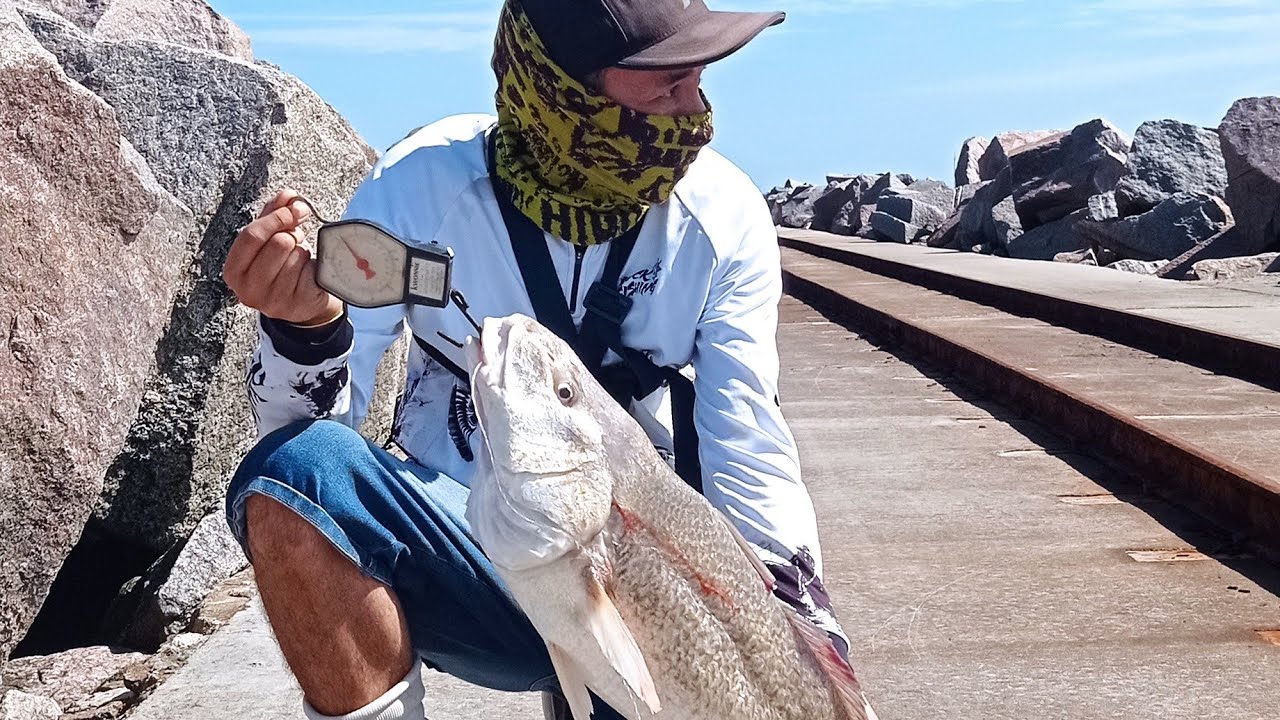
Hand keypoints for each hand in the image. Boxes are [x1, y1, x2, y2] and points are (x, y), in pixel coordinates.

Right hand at [223, 190, 343, 326]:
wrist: (306, 302)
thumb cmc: (283, 266)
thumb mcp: (270, 238)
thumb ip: (274, 214)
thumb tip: (288, 195)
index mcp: (234, 271)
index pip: (252, 235)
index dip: (275, 218)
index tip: (293, 209)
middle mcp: (249, 291)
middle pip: (278, 243)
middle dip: (292, 235)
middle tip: (296, 238)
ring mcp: (273, 301)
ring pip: (297, 256)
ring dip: (303, 252)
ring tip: (299, 260)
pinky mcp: (298, 305)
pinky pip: (311, 270)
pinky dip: (314, 266)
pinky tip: (309, 273)